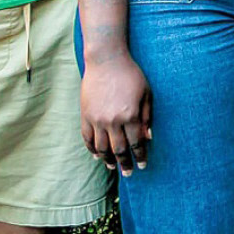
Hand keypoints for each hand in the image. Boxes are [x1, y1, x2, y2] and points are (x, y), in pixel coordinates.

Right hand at [81, 56, 151, 173]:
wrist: (106, 60)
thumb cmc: (131, 75)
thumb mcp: (147, 94)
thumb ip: (147, 117)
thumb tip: (148, 138)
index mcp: (130, 116)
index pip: (136, 144)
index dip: (140, 156)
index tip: (142, 165)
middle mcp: (113, 121)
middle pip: (119, 150)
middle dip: (125, 163)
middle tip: (129, 173)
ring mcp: (97, 119)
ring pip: (101, 147)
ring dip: (108, 159)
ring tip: (113, 166)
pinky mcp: (85, 115)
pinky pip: (87, 138)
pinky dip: (92, 149)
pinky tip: (97, 155)